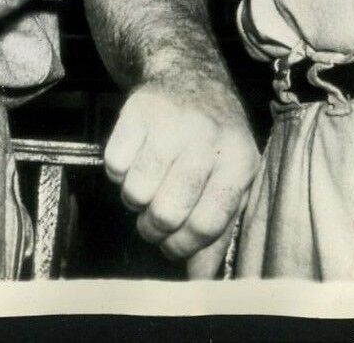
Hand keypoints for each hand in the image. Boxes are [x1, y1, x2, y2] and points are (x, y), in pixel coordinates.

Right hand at [103, 68, 259, 276]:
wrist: (189, 75)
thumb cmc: (212, 139)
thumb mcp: (229, 179)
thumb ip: (217, 230)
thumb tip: (200, 279)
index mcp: (239, 160)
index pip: (207, 224)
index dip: (184, 246)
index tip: (173, 247)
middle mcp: (208, 139)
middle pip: (168, 212)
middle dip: (154, 228)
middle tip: (154, 221)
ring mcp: (172, 123)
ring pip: (136, 192)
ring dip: (136, 199)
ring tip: (148, 183)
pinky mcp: (138, 110)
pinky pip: (114, 166)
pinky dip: (119, 172)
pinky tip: (136, 157)